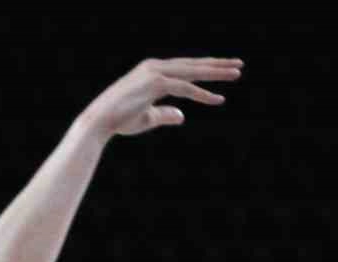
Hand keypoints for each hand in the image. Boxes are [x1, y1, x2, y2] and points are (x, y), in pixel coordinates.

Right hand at [76, 57, 241, 140]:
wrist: (99, 121)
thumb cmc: (119, 120)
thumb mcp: (147, 117)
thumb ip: (165, 114)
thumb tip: (182, 116)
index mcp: (152, 71)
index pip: (185, 68)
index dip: (205, 70)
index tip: (223, 72)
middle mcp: (154, 67)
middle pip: (193, 64)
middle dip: (217, 65)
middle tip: (238, 64)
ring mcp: (155, 73)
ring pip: (193, 71)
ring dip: (216, 73)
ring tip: (236, 74)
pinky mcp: (156, 84)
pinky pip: (185, 88)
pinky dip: (202, 94)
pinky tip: (218, 99)